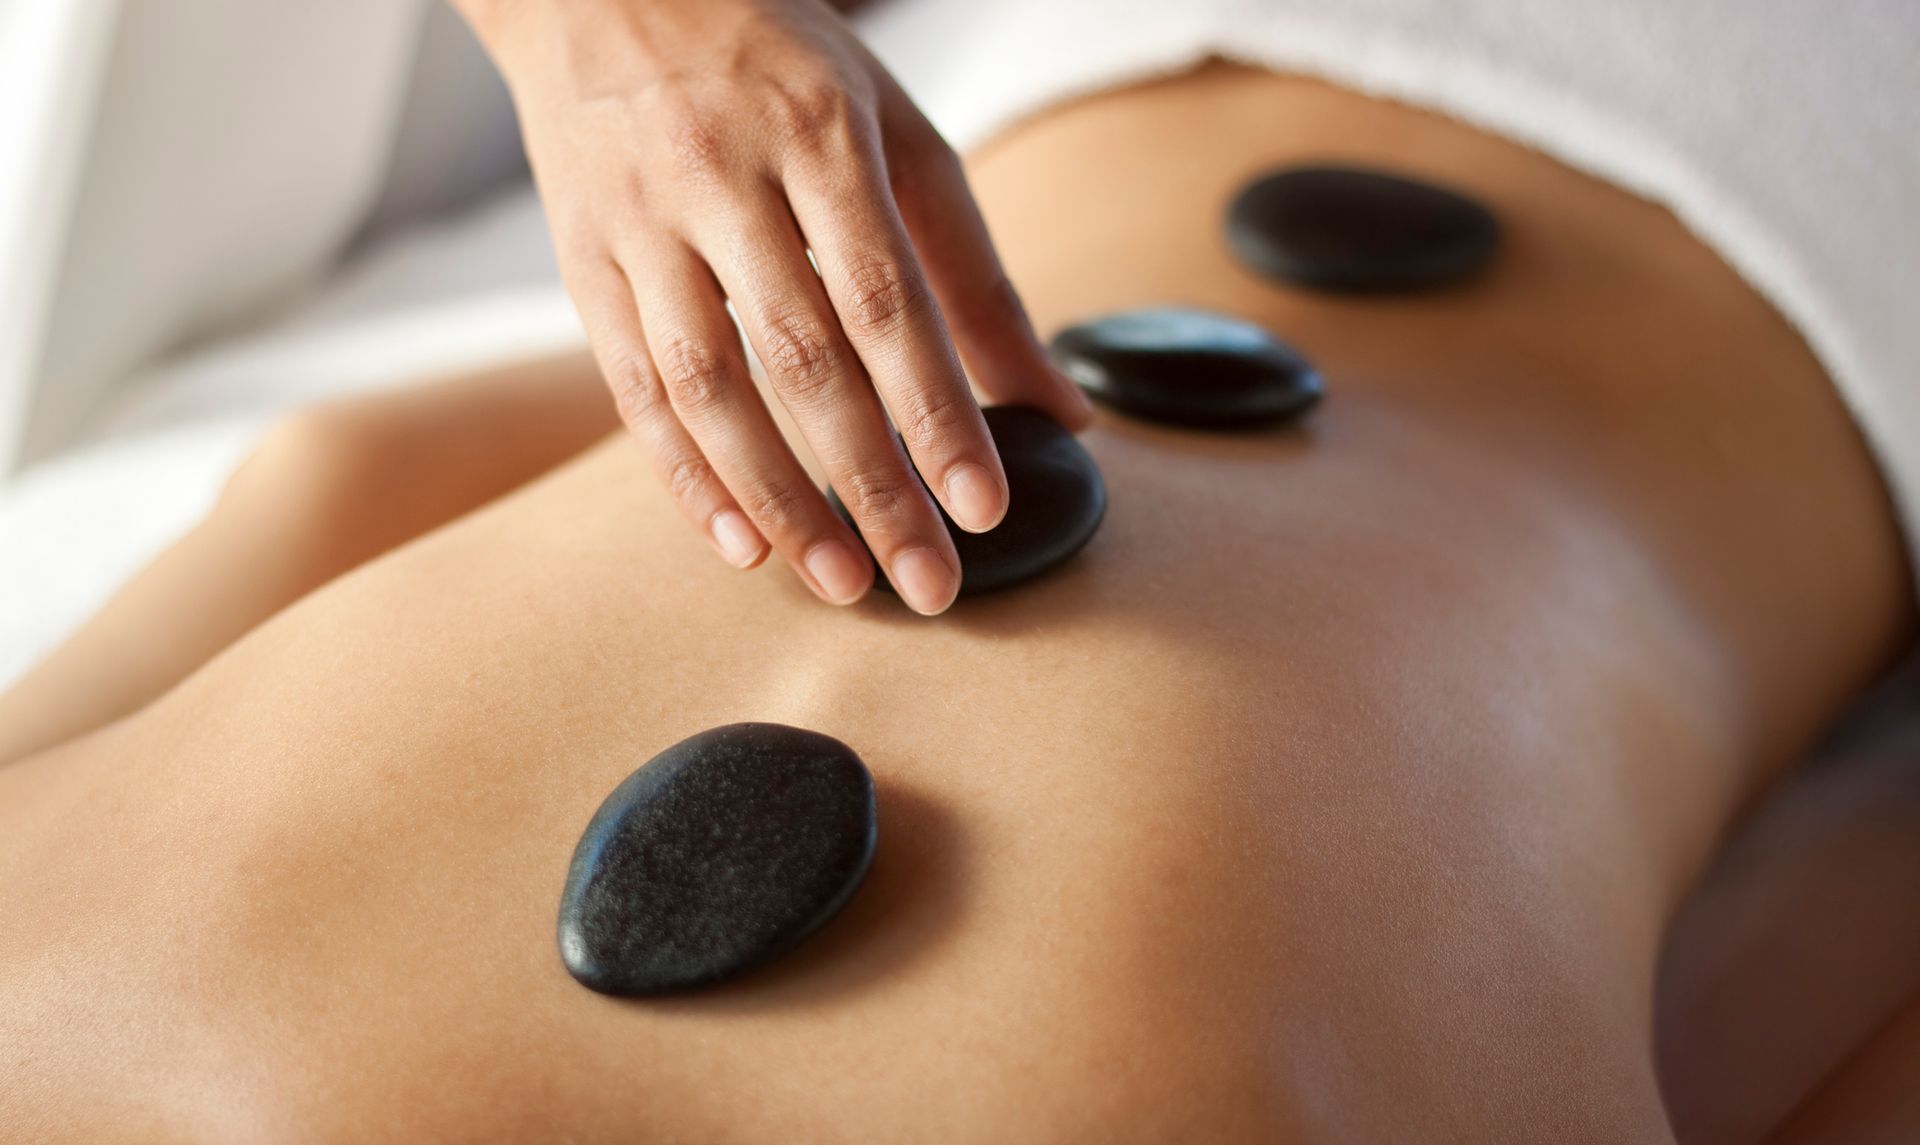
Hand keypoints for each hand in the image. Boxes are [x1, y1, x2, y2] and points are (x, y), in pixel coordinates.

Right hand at [456, 0, 1093, 614]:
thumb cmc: (776, 70)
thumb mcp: (894, 136)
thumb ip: (972, 274)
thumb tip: (1059, 406)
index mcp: (816, 133)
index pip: (886, 298)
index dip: (937, 411)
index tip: (982, 507)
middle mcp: (721, 176)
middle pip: (804, 359)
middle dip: (872, 483)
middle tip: (928, 581)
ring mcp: (641, 222)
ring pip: (708, 387)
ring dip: (779, 499)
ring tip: (843, 581)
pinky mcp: (583, 263)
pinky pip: (632, 388)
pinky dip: (686, 477)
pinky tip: (742, 544)